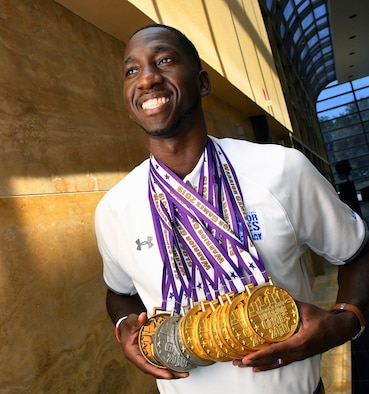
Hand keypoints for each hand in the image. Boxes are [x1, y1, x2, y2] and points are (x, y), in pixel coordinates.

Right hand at [118, 312, 189, 378]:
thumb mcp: (130, 323)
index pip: (145, 366)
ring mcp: (146, 357)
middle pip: (155, 370)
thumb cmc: (128, 327)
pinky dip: (169, 364)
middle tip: (182, 374)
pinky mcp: (152, 354)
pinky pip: (160, 362)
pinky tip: (179, 365)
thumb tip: (143, 316)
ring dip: (171, 371)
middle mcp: (140, 358)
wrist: (128, 326)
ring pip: (159, 367)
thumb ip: (136, 321)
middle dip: (169, 374)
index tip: (167, 375)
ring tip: (183, 373)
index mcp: (133, 354)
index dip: (157, 371)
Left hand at [232, 300, 356, 371]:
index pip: (276, 350)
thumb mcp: (307, 309)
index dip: (260, 355)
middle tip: (236, 362)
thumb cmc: (322, 320)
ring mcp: (297, 356)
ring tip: (241, 365)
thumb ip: (290, 303)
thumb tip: (274, 294)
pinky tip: (257, 368)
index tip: (247, 358)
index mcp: (299, 342)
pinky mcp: (297, 356)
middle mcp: (297, 352)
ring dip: (257, 364)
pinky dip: (267, 366)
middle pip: (272, 360)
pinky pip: (280, 363)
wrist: (338, 331)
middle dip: (253, 361)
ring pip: (275, 363)